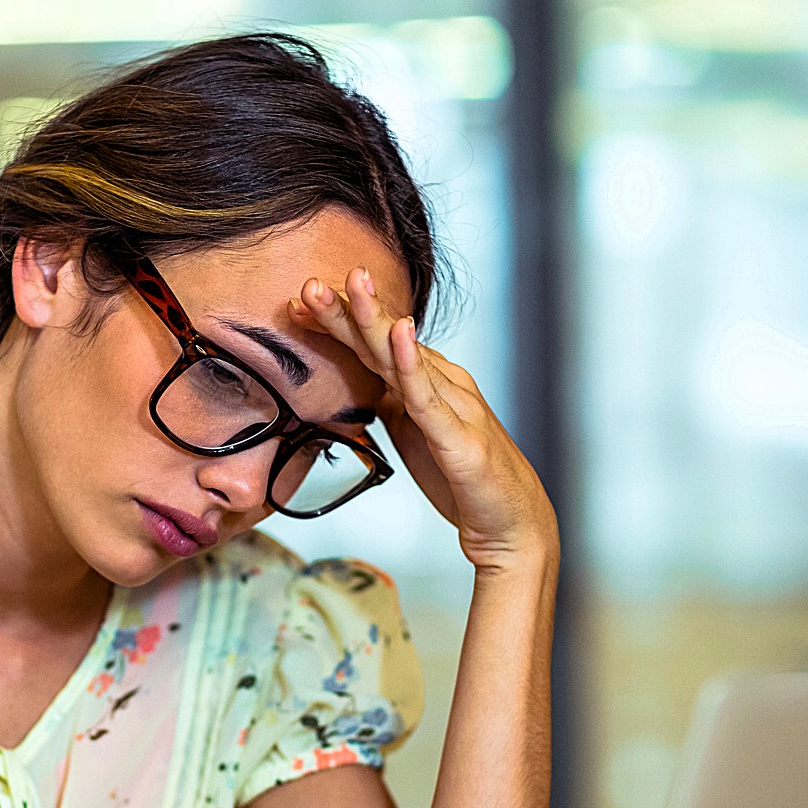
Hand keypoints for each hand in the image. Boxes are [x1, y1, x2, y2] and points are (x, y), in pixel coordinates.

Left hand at [291, 268, 557, 573]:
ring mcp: (454, 405)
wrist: (512, 524)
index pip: (374, 345)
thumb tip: (362, 385)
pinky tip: (399, 332)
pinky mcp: (460, 437)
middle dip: (348, 309)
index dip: (337, 323)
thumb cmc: (464, 478)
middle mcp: (442, 383)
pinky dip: (411, 363)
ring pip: (405, 357)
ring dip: (376, 319)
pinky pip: (429, 396)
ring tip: (352, 285)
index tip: (296, 305)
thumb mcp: (416, 434)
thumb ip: (393, 404)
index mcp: (426, 383)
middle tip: (311, 282)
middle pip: (385, 340)